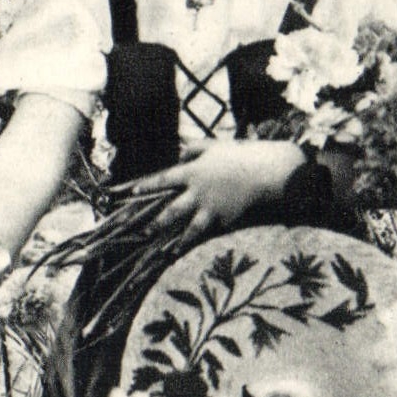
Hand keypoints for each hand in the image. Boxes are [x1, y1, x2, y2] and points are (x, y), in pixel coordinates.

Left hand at [123, 139, 304, 245]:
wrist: (263, 170)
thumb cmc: (237, 154)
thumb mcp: (213, 145)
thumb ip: (193, 148)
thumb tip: (179, 155)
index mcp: (193, 172)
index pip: (164, 180)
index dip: (147, 186)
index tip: (132, 192)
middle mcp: (199, 192)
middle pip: (173, 210)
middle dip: (158, 223)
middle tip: (144, 232)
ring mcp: (212, 207)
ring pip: (191, 228)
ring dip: (179, 241)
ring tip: (170, 251)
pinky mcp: (226, 218)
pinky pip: (211, 228)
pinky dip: (202, 237)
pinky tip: (194, 247)